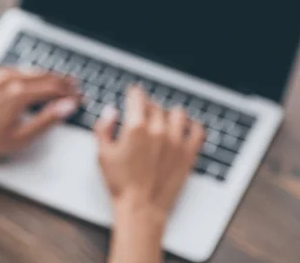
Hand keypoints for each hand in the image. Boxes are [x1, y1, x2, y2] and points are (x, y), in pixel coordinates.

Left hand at [0, 68, 79, 166]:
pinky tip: (28, 78)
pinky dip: (24, 73)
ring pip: (27, 70)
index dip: (70, 92)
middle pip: (43, 76)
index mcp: (19, 94)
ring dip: (44, 75)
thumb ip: (47, 120)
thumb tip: (67, 107)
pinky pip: (10, 70)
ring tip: (56, 80)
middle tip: (74, 85)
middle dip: (61, 81)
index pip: (53, 88)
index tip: (80, 96)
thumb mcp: (21, 137)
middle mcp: (8, 80)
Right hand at [95, 85, 203, 262]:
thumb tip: (110, 111)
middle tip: (143, 112)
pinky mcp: (188, 153)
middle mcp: (158, 130)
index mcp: (135, 127)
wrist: (140, 207)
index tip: (133, 92)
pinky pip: (198, 130)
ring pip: (177, 113)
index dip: (134, 92)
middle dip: (148, 105)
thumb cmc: (120, 183)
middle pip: (156, 105)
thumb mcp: (102, 153)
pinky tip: (187, 127)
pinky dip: (192, 125)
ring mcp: (176, 141)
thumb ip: (103, 127)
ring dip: (169, 113)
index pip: (138, 96)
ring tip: (164, 118)